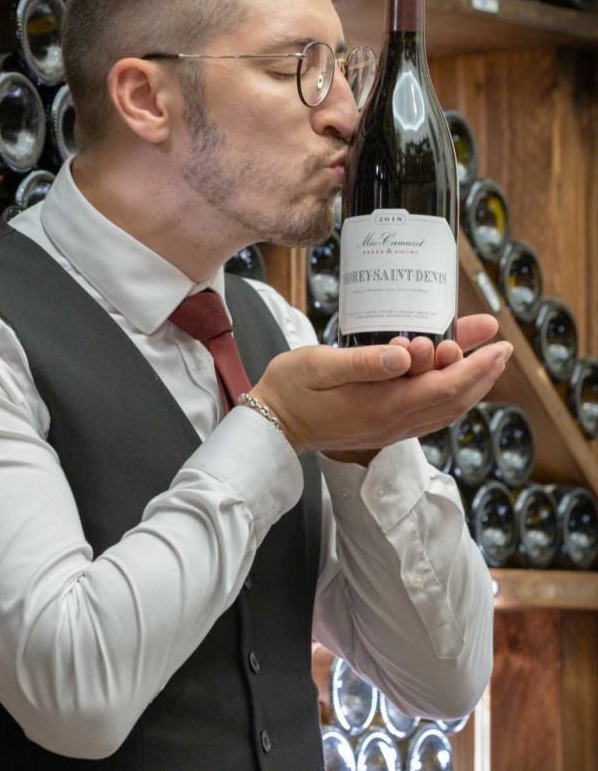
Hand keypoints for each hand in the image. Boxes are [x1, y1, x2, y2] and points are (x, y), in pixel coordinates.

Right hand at [249, 316, 512, 456]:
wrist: (271, 426)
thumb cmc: (290, 389)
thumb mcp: (320, 365)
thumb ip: (365, 361)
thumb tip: (406, 355)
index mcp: (381, 404)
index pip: (444, 387)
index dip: (475, 365)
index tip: (495, 342)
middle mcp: (392, 422)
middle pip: (453, 400)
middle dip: (482, 373)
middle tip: (499, 347)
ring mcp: (389, 428)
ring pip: (444, 410)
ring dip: (470, 386)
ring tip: (486, 362)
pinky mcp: (382, 428)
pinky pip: (428, 416)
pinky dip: (449, 397)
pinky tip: (451, 381)